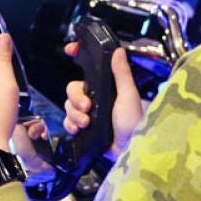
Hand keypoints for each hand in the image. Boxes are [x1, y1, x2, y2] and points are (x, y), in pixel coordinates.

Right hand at [62, 42, 143, 158]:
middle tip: (87, 108)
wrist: (128, 150)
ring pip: (68, 105)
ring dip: (75, 114)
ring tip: (86, 123)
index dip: (76, 56)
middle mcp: (94, 98)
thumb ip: (122, 73)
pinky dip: (71, 125)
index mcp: (105, 87)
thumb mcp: (128, 95)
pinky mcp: (82, 129)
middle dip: (76, 99)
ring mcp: (87, 113)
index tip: (69, 50)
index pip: (88, 68)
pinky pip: (67, 121)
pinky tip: (80, 130)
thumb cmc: (133, 122)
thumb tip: (118, 50)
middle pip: (73, 89)